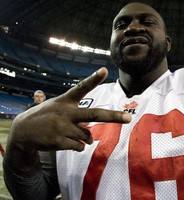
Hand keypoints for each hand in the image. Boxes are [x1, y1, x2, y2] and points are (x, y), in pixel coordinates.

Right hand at [9, 67, 130, 152]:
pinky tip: (64, 142)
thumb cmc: (44, 116)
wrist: (22, 132)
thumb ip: (72, 112)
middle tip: (128, 118)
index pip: (81, 87)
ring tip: (68, 134)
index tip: (104, 69)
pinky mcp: (59, 141)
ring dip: (83, 138)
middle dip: (113, 116)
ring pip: (87, 135)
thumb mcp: (55, 106)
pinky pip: (79, 147)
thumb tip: (66, 114)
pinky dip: (77, 147)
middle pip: (94, 114)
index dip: (93, 79)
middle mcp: (66, 112)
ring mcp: (62, 127)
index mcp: (65, 100)